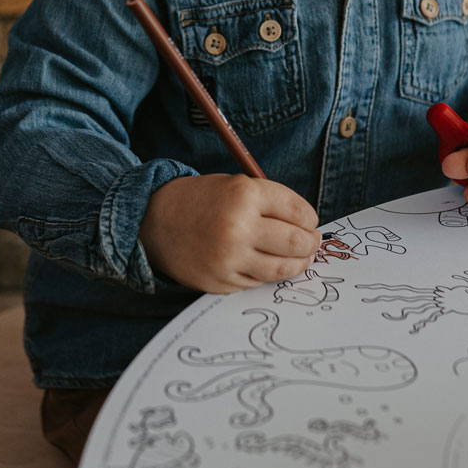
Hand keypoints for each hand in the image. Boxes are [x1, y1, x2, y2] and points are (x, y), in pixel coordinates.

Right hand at [139, 173, 321, 294]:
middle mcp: (238, 227)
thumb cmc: (199, 200)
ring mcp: (229, 259)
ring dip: (297, 264)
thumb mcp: (234, 185)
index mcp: (245, 195)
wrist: (154, 221)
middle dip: (311, 244)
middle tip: (313, 243)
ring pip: (281, 269)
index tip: (312, 223)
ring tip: (300, 258)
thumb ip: (269, 202)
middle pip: (295, 243)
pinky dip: (266, 274)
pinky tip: (265, 264)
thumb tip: (307, 226)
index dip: (311, 219)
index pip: (299, 212)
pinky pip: (257, 281)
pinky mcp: (221, 281)